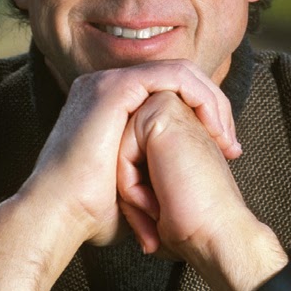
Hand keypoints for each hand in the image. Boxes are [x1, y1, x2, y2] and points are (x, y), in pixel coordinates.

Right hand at [19, 61, 240, 249]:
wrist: (59, 217)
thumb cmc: (89, 214)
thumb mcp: (131, 189)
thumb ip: (151, 174)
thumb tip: (173, 192)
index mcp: (109, 107)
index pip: (169, 93)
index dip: (203, 116)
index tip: (225, 151)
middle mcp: (106, 87)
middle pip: (178, 79)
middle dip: (213, 108)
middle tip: (232, 145)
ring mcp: (108, 82)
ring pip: (181, 72)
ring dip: (212, 102)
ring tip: (226, 138)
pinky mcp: (115, 86)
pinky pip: (174, 75)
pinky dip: (201, 98)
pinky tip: (213, 128)